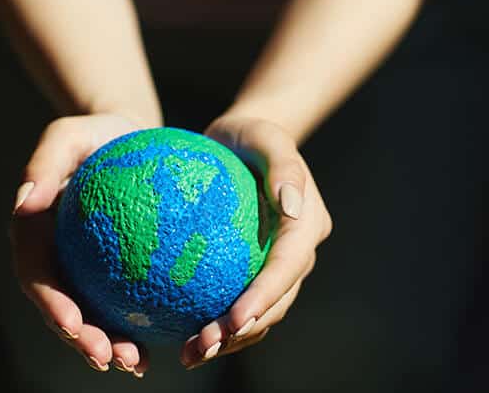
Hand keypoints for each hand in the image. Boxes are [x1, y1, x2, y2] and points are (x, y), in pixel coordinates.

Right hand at [10, 113, 148, 377]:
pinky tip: (172, 338)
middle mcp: (58, 259)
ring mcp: (87, 268)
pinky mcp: (119, 271)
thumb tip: (23, 202)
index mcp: (36, 234)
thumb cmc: (99, 133)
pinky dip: (143, 325)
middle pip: (64, 309)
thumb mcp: (70, 133)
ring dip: (111, 345)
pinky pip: (130, 302)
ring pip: (95, 316)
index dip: (51, 307)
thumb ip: (44, 162)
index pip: (37, 278)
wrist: (131, 135)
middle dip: (83, 341)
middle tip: (111, 359)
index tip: (74, 325)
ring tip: (138, 363)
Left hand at [180, 115, 332, 367]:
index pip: (290, 266)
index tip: (232, 319)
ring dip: (228, 339)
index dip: (265, 296)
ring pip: (260, 312)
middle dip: (243, 330)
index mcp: (308, 223)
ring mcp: (277, 265)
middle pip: (277, 301)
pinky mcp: (252, 272)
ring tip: (189, 354)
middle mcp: (298, 251)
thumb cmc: (250, 134)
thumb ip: (283, 164)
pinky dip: (215, 325)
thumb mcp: (265, 135)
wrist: (238, 143)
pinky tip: (180, 336)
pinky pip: (236, 304)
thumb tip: (293, 204)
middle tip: (202, 347)